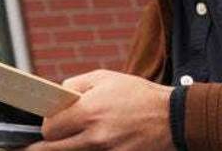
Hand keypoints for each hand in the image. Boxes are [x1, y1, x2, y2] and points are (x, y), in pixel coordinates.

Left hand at [26, 70, 174, 150]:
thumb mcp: (103, 78)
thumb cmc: (137, 94)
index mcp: (88, 112)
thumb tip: (55, 98)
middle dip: (49, 144)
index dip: (47, 126)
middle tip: (48, 139)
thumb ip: (73, 87)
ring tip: (71, 138)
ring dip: (69, 148)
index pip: (49, 129)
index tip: (51, 124)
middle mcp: (96, 137)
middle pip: (54, 150)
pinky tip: (92, 142)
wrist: (174, 117)